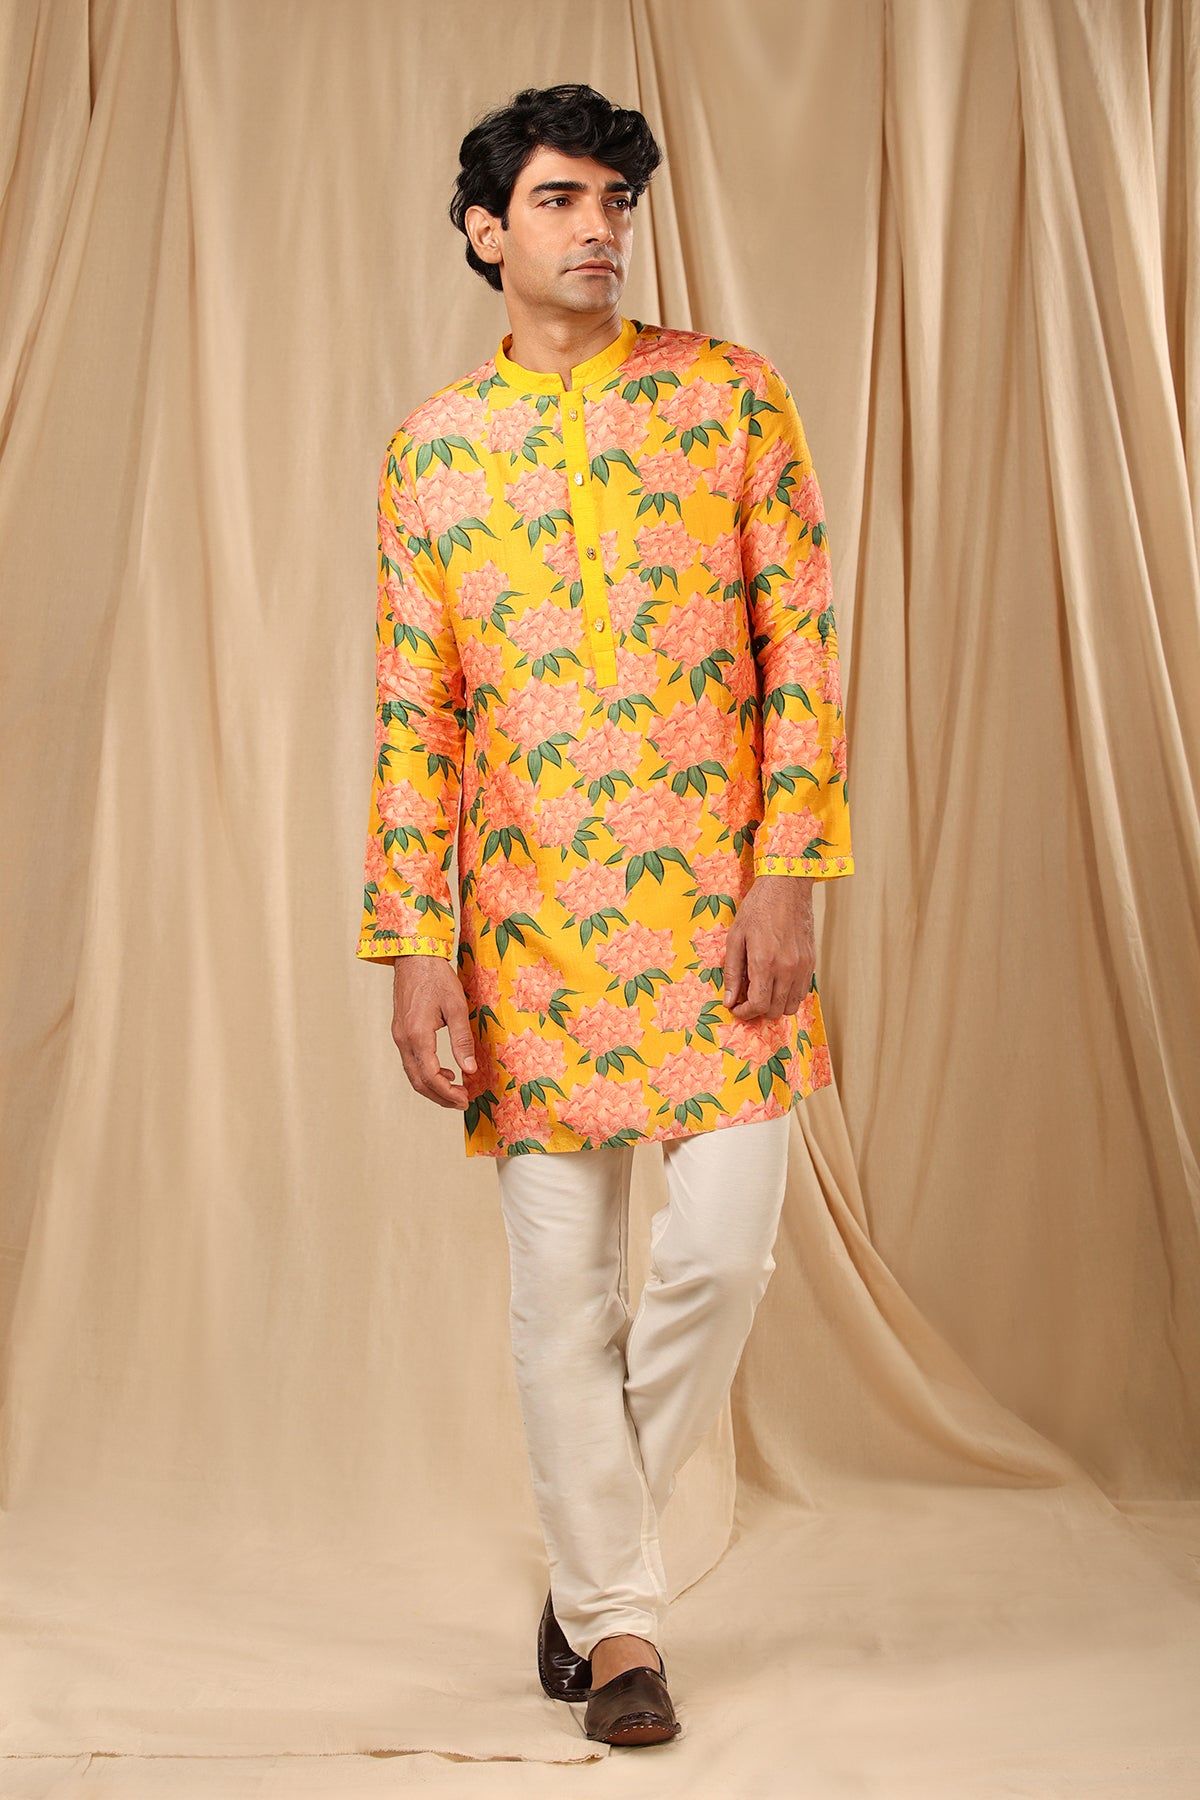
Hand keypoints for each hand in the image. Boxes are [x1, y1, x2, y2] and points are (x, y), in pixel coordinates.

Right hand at [391, 955, 476, 1109]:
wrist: (415, 957)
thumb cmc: (437, 978)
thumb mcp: (457, 1006)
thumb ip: (462, 1040)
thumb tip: (469, 1069)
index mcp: (418, 1035)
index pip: (431, 1076)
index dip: (448, 1093)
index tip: (465, 1100)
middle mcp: (404, 1039)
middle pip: (418, 1081)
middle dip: (440, 1097)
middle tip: (462, 1102)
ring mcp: (399, 1036)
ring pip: (412, 1074)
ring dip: (433, 1087)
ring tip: (455, 1091)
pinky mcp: (400, 1032)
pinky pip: (411, 1061)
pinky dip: (426, 1073)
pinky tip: (444, 1071)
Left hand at [723, 875, 815, 1019]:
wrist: (787, 886)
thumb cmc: (757, 908)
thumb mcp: (735, 937)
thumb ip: (732, 972)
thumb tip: (729, 1000)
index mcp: (765, 962)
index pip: (758, 1005)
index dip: (744, 1013)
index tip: (736, 1008)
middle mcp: (787, 968)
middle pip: (775, 1011)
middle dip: (757, 1010)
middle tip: (746, 999)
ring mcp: (802, 967)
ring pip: (791, 1006)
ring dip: (775, 1005)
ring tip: (762, 991)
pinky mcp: (811, 962)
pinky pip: (802, 992)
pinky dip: (789, 995)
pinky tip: (776, 982)